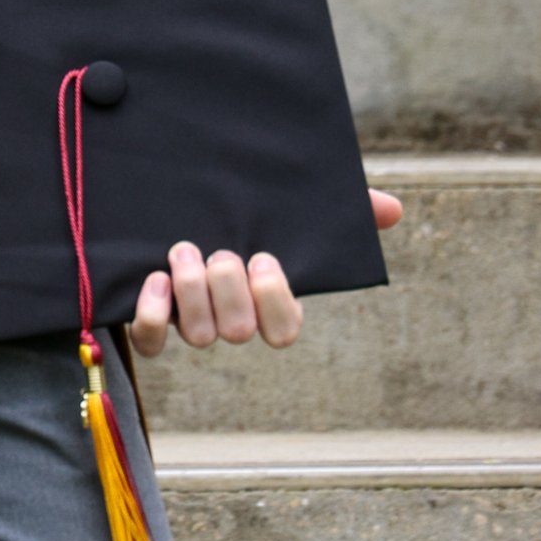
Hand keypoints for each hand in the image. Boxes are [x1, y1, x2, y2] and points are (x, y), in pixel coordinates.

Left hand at [128, 184, 403, 360]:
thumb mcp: (290, 203)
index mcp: (266, 298)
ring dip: (194, 294)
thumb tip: (392, 209)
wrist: (167, 199)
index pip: (284, 330)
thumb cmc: (243, 209)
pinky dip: (154, 316)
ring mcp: (190, 320)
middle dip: (230, 291)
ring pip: (201, 336)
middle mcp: (230, 316)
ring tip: (184, 251)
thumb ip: (345, 205)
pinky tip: (156, 280)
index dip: (274, 303)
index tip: (263, 260)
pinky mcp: (149, 319)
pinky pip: (152, 341)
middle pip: (239, 331)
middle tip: (221, 253)